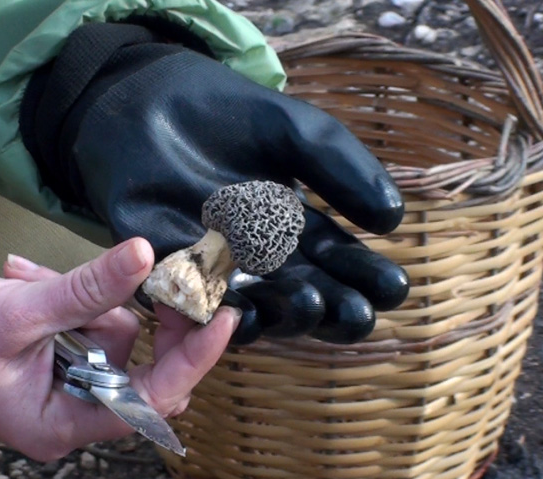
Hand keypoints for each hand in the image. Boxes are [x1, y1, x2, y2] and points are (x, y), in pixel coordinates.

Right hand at [0, 238, 238, 460]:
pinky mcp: (52, 363)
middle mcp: (70, 415)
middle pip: (141, 370)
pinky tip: (21, 276)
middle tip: (157, 272)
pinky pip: (83, 328)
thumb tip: (145, 255)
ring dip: (86, 300)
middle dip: (145, 319)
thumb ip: (85, 288)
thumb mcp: (17, 310)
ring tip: (29, 276)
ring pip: (113, 340)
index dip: (192, 358)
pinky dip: (66, 299)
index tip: (222, 316)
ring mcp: (62, 389)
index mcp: (62, 424)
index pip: (151, 400)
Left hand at [42, 26, 408, 343]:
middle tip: (359, 314)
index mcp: (298, 231)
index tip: (393, 287)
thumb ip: (340, 167)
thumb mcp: (295, 132)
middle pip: (307, 297)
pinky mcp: (168, 268)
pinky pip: (193, 301)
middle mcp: (263, 261)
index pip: (340, 265)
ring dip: (285, 314)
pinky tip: (242, 312)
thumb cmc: (228, 116)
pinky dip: (214, 311)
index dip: (367, 280)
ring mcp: (218, 269)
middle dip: (335, 310)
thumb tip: (393, 219)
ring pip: (258, 308)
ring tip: (313, 302)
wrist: (149, 100)